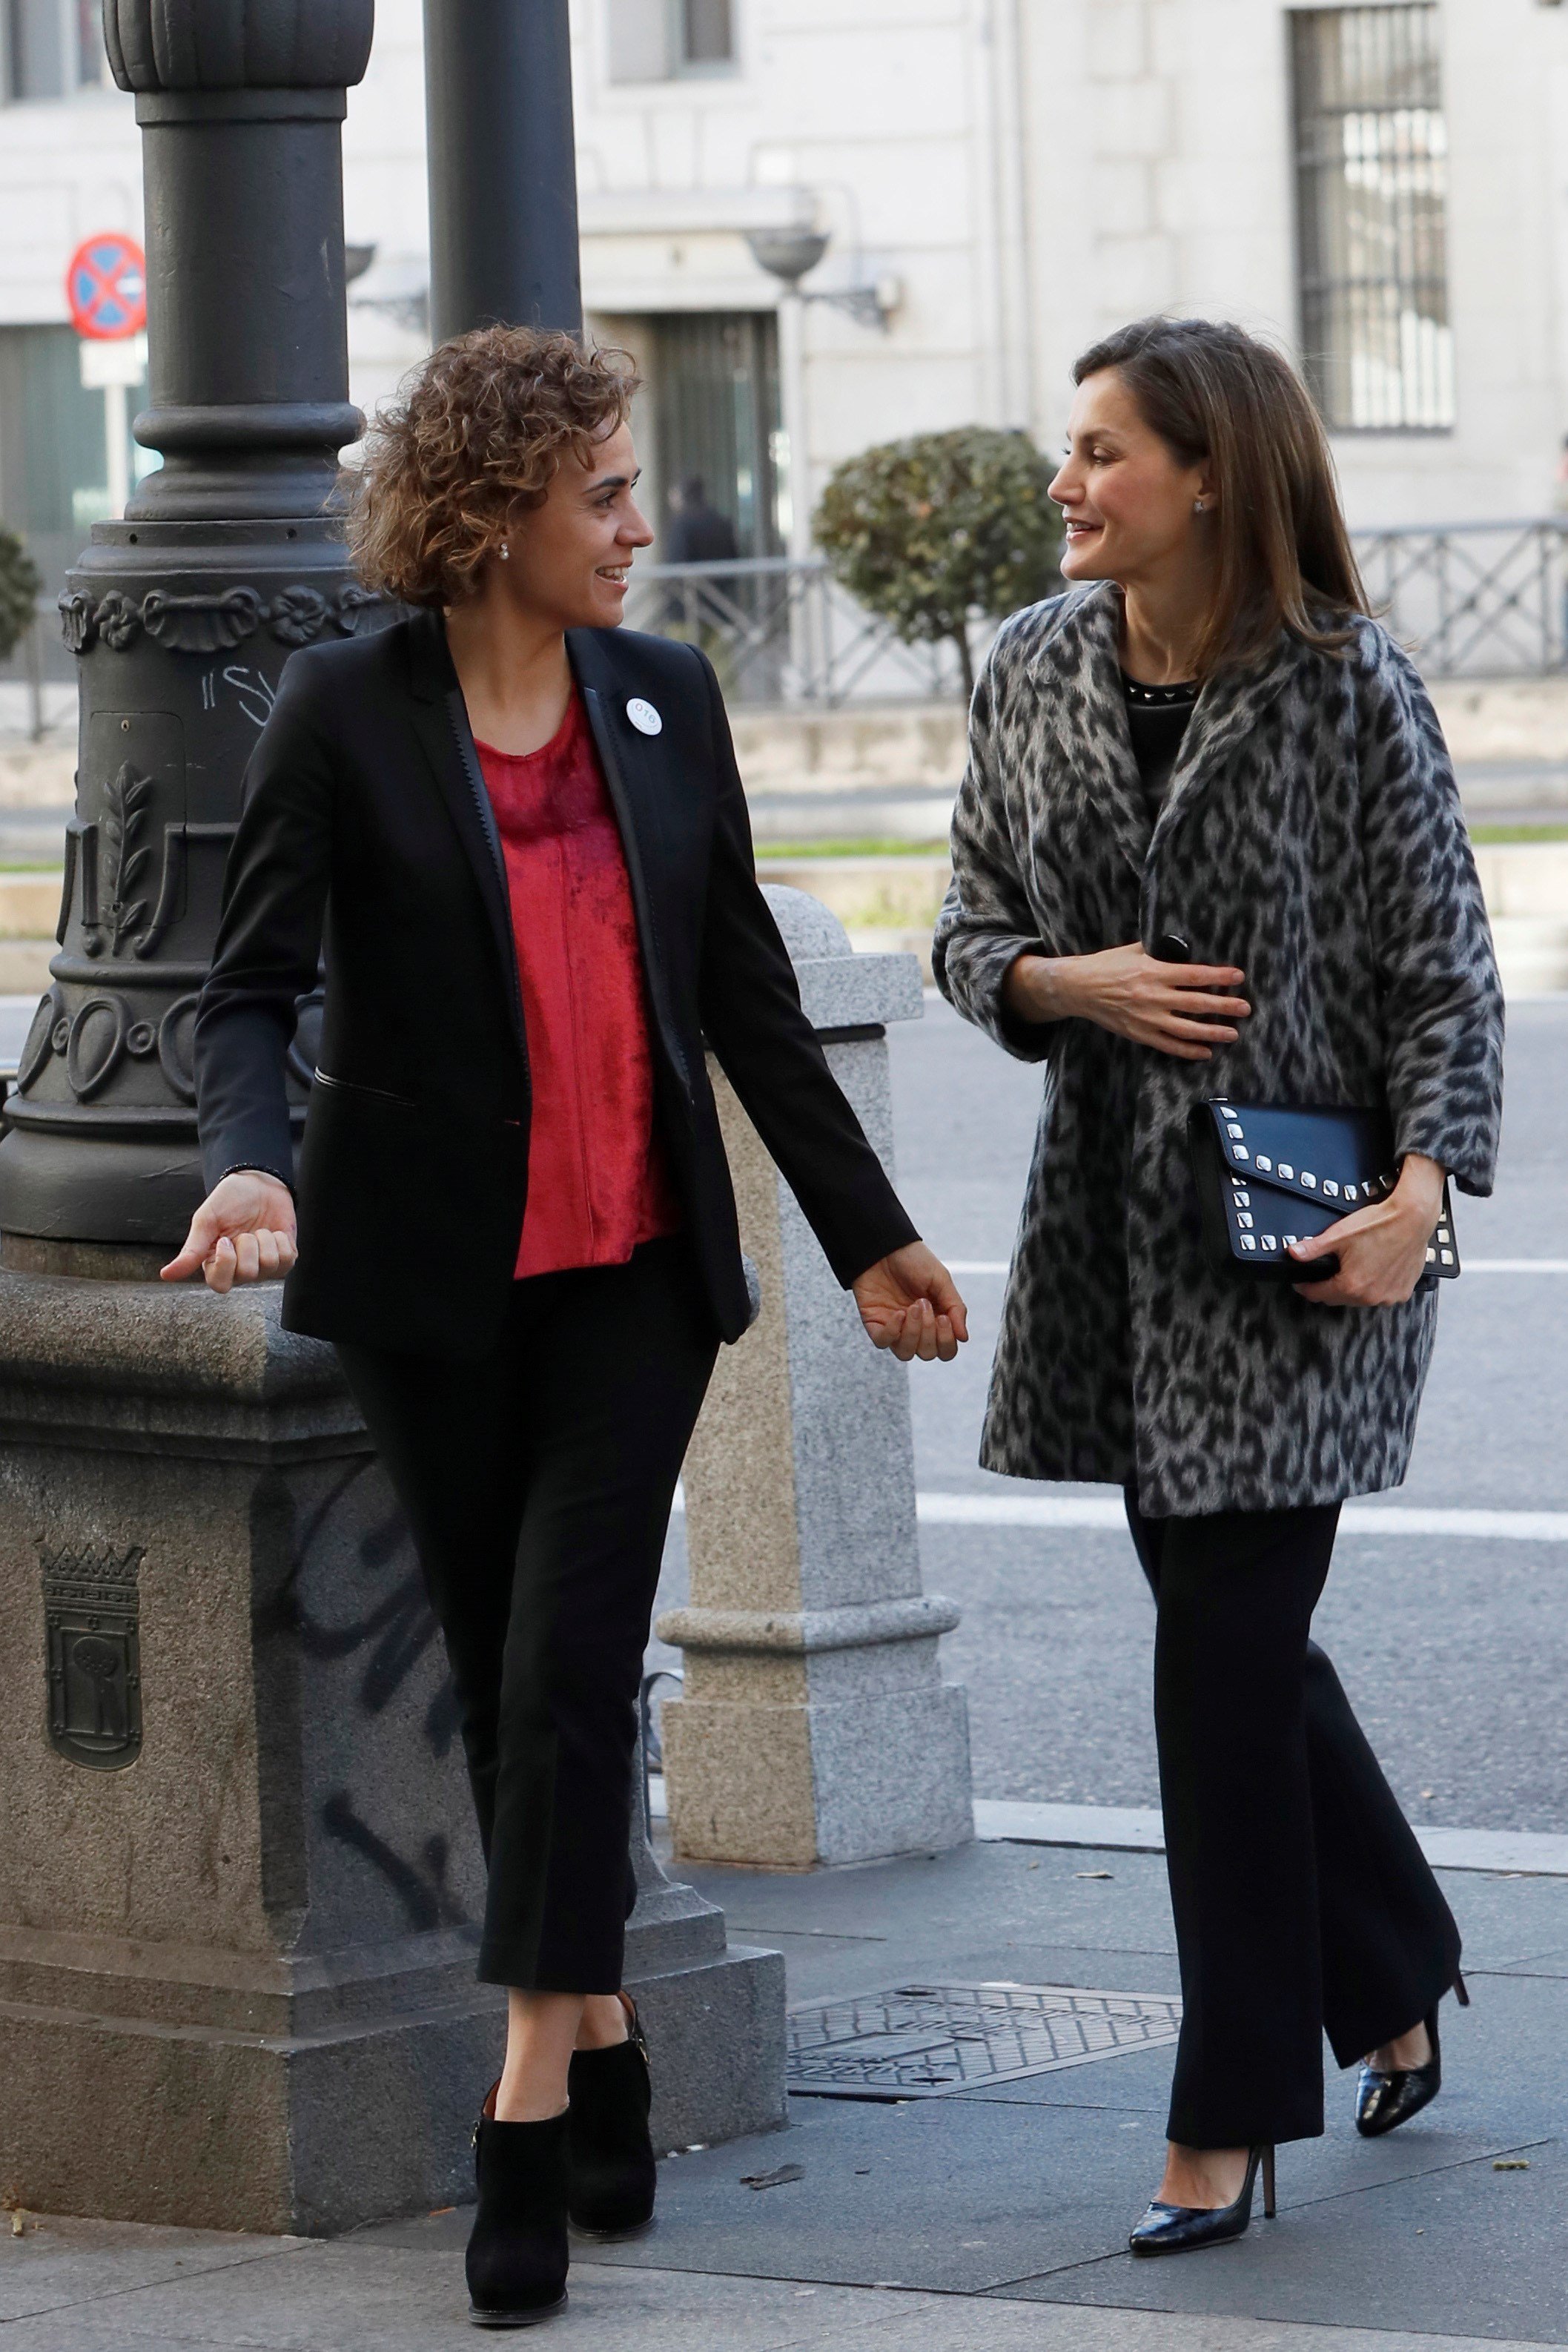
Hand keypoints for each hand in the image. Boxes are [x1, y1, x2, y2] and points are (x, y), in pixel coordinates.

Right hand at [160, 1170, 297, 1293]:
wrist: (258, 1183)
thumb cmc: (229, 1201)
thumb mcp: (206, 1220)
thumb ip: (191, 1250)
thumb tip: (166, 1275)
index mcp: (216, 1263)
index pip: (220, 1285)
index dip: (226, 1262)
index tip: (225, 1239)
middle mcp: (239, 1270)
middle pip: (247, 1274)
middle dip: (247, 1244)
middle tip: (243, 1231)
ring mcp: (264, 1267)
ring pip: (270, 1265)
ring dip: (265, 1239)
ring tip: (258, 1230)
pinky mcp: (284, 1259)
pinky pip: (288, 1259)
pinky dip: (281, 1240)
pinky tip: (274, 1232)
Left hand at [851, 1241, 968, 1361]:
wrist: (885, 1246)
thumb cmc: (914, 1260)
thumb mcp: (941, 1279)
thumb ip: (955, 1308)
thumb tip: (964, 1337)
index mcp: (936, 1319)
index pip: (946, 1349)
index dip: (946, 1341)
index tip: (943, 1317)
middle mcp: (916, 1328)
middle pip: (927, 1354)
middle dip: (928, 1332)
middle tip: (924, 1304)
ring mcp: (895, 1328)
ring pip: (906, 1353)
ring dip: (913, 1333)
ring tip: (911, 1307)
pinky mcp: (876, 1324)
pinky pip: (884, 1343)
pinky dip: (893, 1331)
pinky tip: (898, 1313)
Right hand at [1005, 943, 1249, 1060]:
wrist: (1078, 988)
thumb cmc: (1107, 965)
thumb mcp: (1134, 949)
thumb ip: (1160, 950)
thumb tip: (1185, 945)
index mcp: (1154, 972)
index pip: (1195, 975)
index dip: (1220, 976)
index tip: (1238, 976)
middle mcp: (1153, 997)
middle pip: (1197, 1003)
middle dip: (1225, 1006)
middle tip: (1245, 1008)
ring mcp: (1147, 1018)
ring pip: (1187, 1029)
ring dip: (1212, 1032)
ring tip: (1232, 1033)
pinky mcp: (1139, 1034)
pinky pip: (1168, 1045)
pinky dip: (1188, 1050)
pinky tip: (1206, 1051)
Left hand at [1290, 1154, 1445, 1305]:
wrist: (1413, 1217)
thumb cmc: (1379, 1224)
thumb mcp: (1339, 1234)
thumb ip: (1313, 1248)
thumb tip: (1293, 1252)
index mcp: (1351, 1286)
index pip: (1317, 1295)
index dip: (1306, 1286)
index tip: (1302, 1281)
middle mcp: (1370, 1297)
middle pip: (1338, 1298)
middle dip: (1329, 1286)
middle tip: (1329, 1269)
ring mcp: (1388, 1296)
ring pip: (1360, 1298)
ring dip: (1353, 1288)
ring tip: (1354, 1266)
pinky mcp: (1403, 1292)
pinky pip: (1381, 1295)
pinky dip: (1375, 1286)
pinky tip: (1375, 1269)